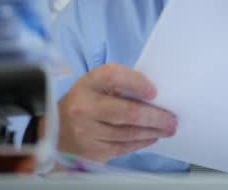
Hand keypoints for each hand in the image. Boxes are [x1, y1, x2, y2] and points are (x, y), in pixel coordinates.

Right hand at [57, 64, 176, 162]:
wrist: (56, 129)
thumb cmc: (85, 101)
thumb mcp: (96, 85)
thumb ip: (120, 83)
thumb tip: (152, 93)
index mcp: (88, 84)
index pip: (113, 77)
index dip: (136, 83)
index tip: (154, 92)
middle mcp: (84, 108)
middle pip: (127, 112)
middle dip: (155, 117)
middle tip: (172, 119)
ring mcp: (86, 132)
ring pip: (128, 133)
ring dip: (153, 132)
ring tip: (168, 129)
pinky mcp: (91, 151)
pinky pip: (122, 148)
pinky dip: (141, 143)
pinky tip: (152, 137)